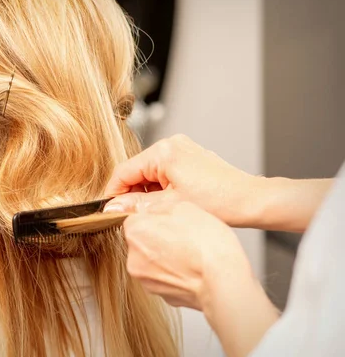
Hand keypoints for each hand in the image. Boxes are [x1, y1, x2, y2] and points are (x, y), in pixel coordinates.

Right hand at [105, 134, 261, 226]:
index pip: (124, 171)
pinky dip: (161, 187)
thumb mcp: (170, 206)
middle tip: (130, 215)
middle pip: (137, 170)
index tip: (108, 209)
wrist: (251, 201)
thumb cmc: (220, 202)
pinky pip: (165, 171)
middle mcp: (171, 145)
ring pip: (150, 172)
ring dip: (148, 192)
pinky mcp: (190, 157)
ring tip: (155, 212)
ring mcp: (182, 149)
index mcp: (163, 152)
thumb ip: (137, 205)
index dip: (113, 192)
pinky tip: (168, 204)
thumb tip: (113, 207)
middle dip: (132, 193)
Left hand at [125, 201, 277, 356]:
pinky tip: (192, 269)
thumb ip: (159, 207)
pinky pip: (164, 278)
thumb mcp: (184, 207)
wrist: (224, 281)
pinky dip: (174, 274)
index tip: (172, 222)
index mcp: (135, 231)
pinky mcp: (160, 295)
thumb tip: (151, 210)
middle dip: (159, 238)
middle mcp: (134, 257)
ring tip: (190, 254)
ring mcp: (145, 279)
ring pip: (152, 261)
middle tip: (184, 237)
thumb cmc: (208, 244)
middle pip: (142, 241)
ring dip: (166, 257)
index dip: (157, 218)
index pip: (136, 219)